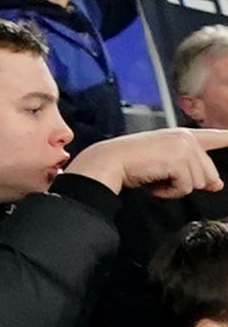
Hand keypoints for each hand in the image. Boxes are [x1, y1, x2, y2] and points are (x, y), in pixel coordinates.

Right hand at [63, 127, 227, 199]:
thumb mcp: (167, 164)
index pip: (215, 136)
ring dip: (177, 188)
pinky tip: (155, 185)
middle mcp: (186, 138)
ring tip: (157, 179)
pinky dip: (170, 192)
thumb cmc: (132, 162)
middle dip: (189, 182)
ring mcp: (184, 148)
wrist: (110, 161)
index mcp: (183, 135)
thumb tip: (217, 185)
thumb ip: (194, 170)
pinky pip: (186, 188)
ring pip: (200, 182)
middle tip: (164, 179)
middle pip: (209, 173)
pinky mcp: (179, 160)